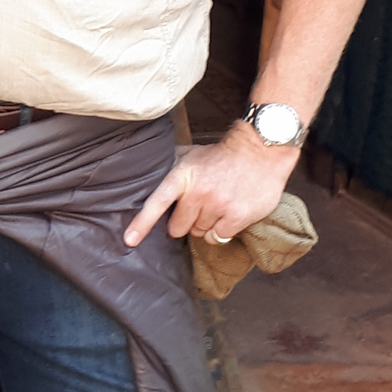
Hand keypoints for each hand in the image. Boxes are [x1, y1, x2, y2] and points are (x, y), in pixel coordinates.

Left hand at [123, 122, 296, 248]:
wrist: (261, 151)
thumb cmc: (223, 155)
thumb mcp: (193, 154)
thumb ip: (172, 166)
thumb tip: (149, 173)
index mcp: (183, 176)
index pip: (158, 202)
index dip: (142, 223)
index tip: (130, 240)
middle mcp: (198, 192)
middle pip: (178, 227)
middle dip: (185, 221)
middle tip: (199, 206)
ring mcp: (218, 205)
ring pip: (200, 233)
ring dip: (206, 225)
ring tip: (217, 206)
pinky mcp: (237, 216)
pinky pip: (218, 238)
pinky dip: (221, 232)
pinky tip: (228, 215)